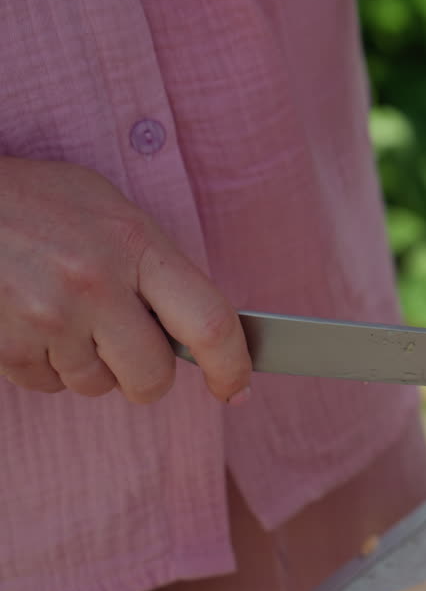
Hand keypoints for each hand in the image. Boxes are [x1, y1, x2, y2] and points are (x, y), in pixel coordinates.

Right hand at [0, 157, 251, 403]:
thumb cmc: (40, 203)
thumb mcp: (112, 213)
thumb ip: (157, 268)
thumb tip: (198, 330)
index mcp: (136, 243)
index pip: (209, 322)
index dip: (231, 366)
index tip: (237, 387)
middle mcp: (96, 283)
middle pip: (152, 375)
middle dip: (149, 377)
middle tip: (133, 353)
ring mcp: (47, 317)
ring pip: (97, 385)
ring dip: (91, 366)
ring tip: (66, 315)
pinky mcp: (7, 346)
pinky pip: (48, 385)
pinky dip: (47, 365)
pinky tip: (33, 321)